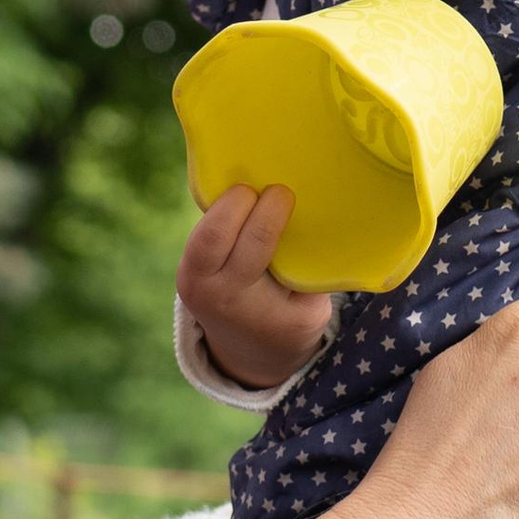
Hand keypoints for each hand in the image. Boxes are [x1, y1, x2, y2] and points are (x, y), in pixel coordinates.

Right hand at [178, 185, 332, 393]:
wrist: (252, 351)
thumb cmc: (230, 284)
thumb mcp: (210, 264)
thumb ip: (225, 230)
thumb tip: (259, 168)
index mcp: (196, 277)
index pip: (212, 235)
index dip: (235, 203)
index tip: (248, 188)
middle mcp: (226, 300)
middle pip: (257, 243)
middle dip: (272, 209)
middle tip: (282, 193)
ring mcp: (267, 314)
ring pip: (292, 256)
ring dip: (299, 229)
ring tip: (299, 213)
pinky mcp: (303, 320)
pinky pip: (315, 273)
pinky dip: (322, 254)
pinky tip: (321, 245)